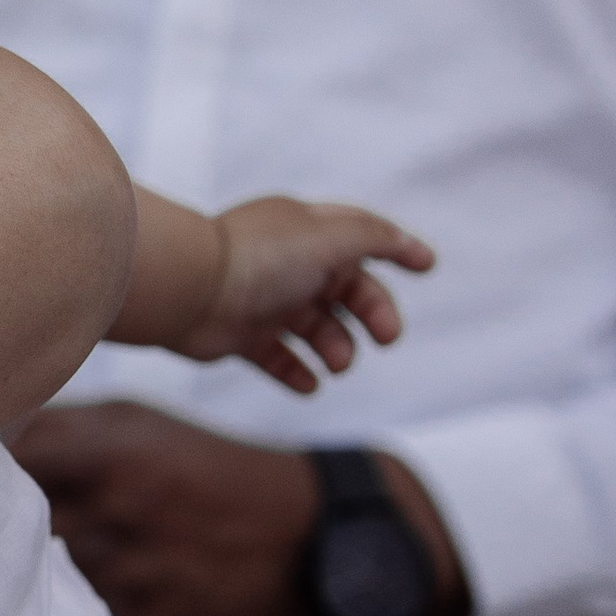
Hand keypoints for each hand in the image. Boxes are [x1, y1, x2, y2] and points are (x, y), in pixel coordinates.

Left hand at [15, 400, 462, 615]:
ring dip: (14, 605)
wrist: (320, 548)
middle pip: (6, 546)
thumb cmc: (210, 476)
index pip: (1, 474)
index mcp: (112, 464)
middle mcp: (121, 528)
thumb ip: (58, 430)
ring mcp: (140, 596)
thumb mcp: (143, 428)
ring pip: (41, 607)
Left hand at [173, 196, 432, 392]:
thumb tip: (402, 242)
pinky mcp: (241, 336)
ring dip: (338, 348)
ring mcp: (265, 301)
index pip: (360, 235)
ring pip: (317, 328)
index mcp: (307, 231)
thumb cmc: (260, 259)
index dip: (396, 247)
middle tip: (387, 338)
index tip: (427, 266)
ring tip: (337, 364)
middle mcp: (287, 264)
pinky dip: (298, 373)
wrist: (188, 290)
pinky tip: (310, 384)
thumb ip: (372, 236)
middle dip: (374, 313)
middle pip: (347, 290)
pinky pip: (278, 359)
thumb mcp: (328, 237)